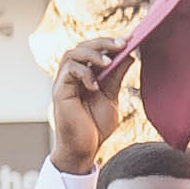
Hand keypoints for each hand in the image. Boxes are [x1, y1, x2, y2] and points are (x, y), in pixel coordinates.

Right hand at [50, 32, 130, 172]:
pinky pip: (68, 72)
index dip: (110, 42)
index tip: (129, 39)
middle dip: (102, 42)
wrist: (84, 149)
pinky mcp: (60, 93)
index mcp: (85, 75)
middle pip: (82, 47)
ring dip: (92, 53)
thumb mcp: (111, 97)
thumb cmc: (95, 126)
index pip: (94, 50)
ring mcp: (65, 83)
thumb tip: (129, 55)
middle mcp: (73, 76)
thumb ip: (116, 77)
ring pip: (72, 54)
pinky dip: (84, 73)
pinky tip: (95, 85)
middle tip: (122, 44)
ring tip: (108, 61)